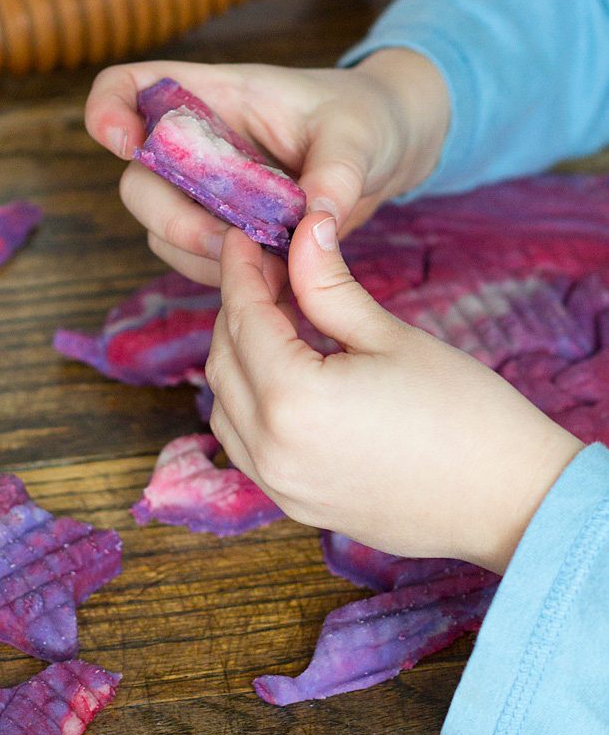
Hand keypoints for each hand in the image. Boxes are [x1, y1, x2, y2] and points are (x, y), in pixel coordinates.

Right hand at [85, 51, 449, 284]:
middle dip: (169, 218)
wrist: (390, 151)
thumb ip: (337, 173)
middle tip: (226, 241)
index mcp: (217, 96)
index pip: (129, 86)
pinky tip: (272, 273)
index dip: (108, 111)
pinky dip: (224, 275)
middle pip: (138, 182)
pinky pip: (198, 262)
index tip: (125, 144)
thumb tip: (314, 223)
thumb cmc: (367, 119)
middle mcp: (198, 146)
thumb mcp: (359, 134)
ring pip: (162, 231)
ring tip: (265, 259)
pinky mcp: (226, 232)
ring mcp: (207, 193)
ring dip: (199, 254)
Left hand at [205, 214, 582, 573]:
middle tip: (274, 271)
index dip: (241, 268)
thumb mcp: (390, 336)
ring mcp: (279, 485)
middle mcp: (270, 450)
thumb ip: (328, 284)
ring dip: (239, 356)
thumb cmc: (464, 415)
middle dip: (239, 308)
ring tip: (281, 319)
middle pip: (224, 359)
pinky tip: (284, 375)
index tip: (247, 236)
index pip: (243, 317)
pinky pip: (245, 445)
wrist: (509, 502)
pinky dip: (248, 403)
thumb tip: (303, 229)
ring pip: (224, 405)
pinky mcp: (295, 505)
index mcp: (292, 400)